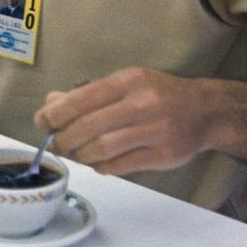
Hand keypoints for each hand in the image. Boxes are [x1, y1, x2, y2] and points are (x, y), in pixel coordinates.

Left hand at [33, 67, 216, 175]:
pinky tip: (96, 162)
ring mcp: (156, 130)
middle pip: (90, 126)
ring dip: (81, 154)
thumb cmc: (157, 94)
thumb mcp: (124, 83)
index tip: (41, 122)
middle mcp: (143, 103)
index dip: (56, 113)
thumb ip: (88, 94)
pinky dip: (102, 166)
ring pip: (104, 148)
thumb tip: (51, 102)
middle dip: (65, 138)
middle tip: (55, 144)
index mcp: (129, 81)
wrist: (205, 111)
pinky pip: (121, 165)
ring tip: (74, 153)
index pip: (83, 98)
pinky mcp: (164, 155)